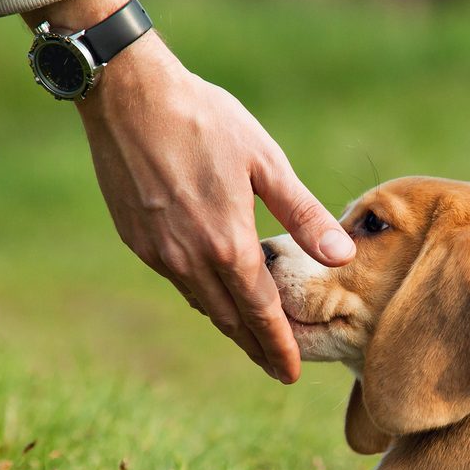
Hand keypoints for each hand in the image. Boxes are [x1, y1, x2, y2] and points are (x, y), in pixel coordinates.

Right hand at [24, 0, 354, 382]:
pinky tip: (213, 294)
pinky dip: (201, 296)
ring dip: (228, 324)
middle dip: (255, 346)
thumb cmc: (205, 121)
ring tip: (250, 339)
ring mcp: (158, 251)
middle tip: (276, 368)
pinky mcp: (135, 239)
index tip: (291, 374)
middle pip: (230, 318)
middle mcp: (189, 258)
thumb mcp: (265, 163)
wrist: (128, 95)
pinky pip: (177, 280)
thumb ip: (304, 215)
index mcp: (227, 243)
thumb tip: (342, 257)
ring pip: (201, 303)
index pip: (261, 311)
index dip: (278, 345)